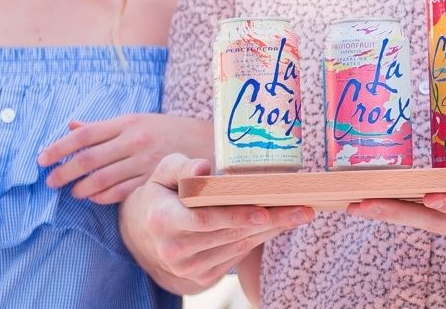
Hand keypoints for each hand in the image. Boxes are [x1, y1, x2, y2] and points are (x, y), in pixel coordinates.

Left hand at [38, 113, 209, 203]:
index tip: (41, 159)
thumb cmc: (168, 131)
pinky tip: (94, 199)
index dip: (59, 148)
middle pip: (89, 158)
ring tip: (72, 193)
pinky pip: (121, 193)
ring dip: (82, 188)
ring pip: (102, 178)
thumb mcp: (138, 121)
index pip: (84, 134)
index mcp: (127, 122)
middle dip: (64, 171)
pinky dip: (103, 197)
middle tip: (50, 181)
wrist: (211, 144)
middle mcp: (134, 141)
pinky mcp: (154, 180)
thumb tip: (70, 126)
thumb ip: (103, 127)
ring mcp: (144, 162)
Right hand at [118, 153, 313, 294]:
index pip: (204, 219)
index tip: (264, 211)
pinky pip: (237, 256)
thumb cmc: (160, 195)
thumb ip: (181, 167)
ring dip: (270, 230)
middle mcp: (175, 250)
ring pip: (238, 246)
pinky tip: (276, 225)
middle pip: (230, 234)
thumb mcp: (162, 174)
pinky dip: (258, 239)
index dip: (235, 216)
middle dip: (269, 220)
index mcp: (163, 220)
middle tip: (301, 208)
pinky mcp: (202, 278)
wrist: (144, 235)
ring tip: (297, 214)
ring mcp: (189, 268)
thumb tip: (203, 167)